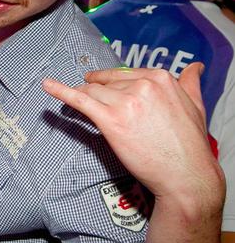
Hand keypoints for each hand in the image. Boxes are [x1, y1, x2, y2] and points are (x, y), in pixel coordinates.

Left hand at [43, 64, 224, 205]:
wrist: (185, 175)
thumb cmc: (190, 145)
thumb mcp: (196, 106)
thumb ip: (191, 83)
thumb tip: (196, 67)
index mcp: (160, 77)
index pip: (125, 74)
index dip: (112, 83)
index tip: (101, 83)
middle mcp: (142, 85)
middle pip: (107, 83)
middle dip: (99, 93)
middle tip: (94, 104)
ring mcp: (125, 102)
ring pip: (93, 91)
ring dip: (85, 97)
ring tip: (76, 102)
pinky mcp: (111, 120)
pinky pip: (81, 100)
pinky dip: (61, 91)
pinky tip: (47, 86)